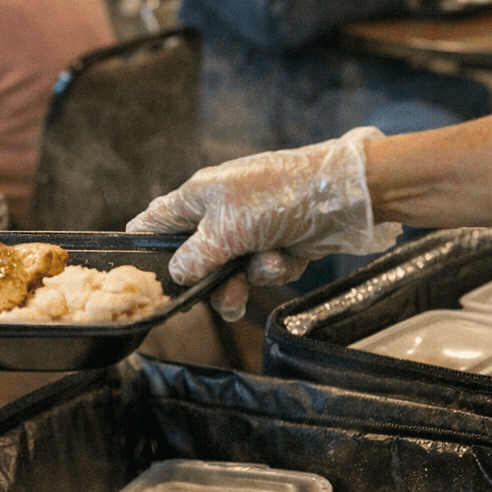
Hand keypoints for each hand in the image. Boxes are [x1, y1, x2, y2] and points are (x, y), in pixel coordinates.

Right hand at [126, 128, 401, 315]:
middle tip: (224, 295)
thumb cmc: (279, 196)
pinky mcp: (279, 242)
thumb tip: (176, 273)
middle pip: (197, 260)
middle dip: (213, 282)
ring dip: (250, 277)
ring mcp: (251, 228)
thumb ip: (194, 256)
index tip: (149, 280)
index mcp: (198, 197)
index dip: (146, 249)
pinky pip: (265, 269)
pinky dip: (277, 267)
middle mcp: (220, 212)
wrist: (345, 196)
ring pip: (234, 271)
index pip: (154, 222)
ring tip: (267, 267)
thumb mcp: (226, 229)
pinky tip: (289, 255)